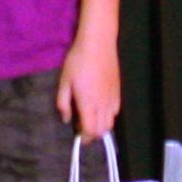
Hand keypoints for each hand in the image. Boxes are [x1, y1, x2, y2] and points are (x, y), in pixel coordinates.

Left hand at [55, 31, 120, 146]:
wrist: (98, 43)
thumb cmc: (77, 61)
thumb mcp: (64, 81)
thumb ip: (63, 103)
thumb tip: (66, 119)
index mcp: (88, 103)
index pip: (90, 131)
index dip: (84, 138)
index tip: (77, 135)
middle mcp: (103, 104)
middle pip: (102, 131)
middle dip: (92, 134)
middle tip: (82, 127)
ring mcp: (112, 98)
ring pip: (110, 122)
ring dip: (101, 126)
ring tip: (90, 118)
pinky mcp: (118, 91)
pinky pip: (115, 111)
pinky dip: (108, 116)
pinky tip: (99, 107)